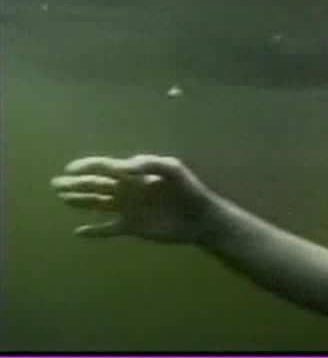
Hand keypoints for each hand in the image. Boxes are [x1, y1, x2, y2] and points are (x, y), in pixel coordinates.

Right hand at [51, 155, 213, 243]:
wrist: (201, 217)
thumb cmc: (189, 189)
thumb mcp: (172, 170)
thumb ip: (147, 164)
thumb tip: (120, 165)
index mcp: (136, 174)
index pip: (107, 168)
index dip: (88, 166)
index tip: (71, 169)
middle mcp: (129, 190)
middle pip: (97, 185)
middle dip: (77, 183)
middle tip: (56, 183)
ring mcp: (129, 209)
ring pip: (98, 204)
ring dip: (80, 201)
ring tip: (62, 198)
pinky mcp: (133, 228)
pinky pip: (109, 229)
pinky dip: (94, 231)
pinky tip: (79, 232)